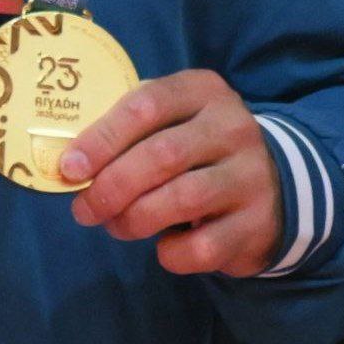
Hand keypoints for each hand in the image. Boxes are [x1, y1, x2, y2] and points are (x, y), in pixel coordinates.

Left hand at [61, 69, 280, 276]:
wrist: (274, 184)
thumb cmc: (198, 149)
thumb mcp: (172, 122)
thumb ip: (129, 131)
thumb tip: (72, 164)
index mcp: (203, 91)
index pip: (147, 104)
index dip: (102, 138)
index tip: (70, 167)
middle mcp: (233, 127)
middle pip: (161, 155)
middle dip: (111, 186)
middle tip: (84, 209)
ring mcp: (251, 175)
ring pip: (182, 199)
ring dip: (135, 219)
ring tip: (116, 226)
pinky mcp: (258, 223)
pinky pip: (203, 246)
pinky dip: (171, 252)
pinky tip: (164, 246)